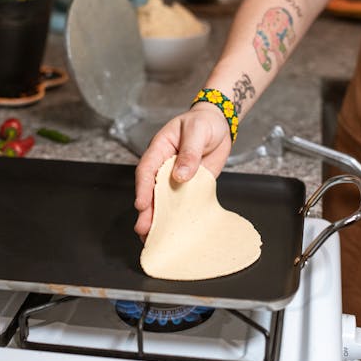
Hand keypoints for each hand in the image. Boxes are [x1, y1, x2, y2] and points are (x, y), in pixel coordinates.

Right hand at [134, 103, 231, 238]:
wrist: (219, 124)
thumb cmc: (204, 122)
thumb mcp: (197, 131)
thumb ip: (189, 152)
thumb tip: (180, 175)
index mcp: (160, 149)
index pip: (147, 170)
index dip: (143, 188)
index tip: (141, 204)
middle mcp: (163, 166)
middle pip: (151, 190)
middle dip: (146, 210)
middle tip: (143, 229)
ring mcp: (175, 178)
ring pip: (163, 200)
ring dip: (158, 218)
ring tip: (151, 237)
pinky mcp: (189, 186)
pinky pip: (181, 202)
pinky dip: (177, 217)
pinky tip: (173, 230)